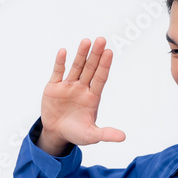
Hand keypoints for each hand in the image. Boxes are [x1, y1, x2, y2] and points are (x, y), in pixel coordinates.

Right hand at [38, 37, 125, 154]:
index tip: (109, 52)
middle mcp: (82, 88)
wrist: (56, 133)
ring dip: (81, 54)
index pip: (100, 78)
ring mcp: (68, 86)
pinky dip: (60, 62)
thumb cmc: (76, 133)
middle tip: (101, 40)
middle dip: (95, 55)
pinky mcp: (54, 87)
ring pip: (76, 67)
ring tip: (86, 41)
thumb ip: (106, 134)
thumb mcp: (91, 135)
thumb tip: (123, 137)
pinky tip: (63, 52)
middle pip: (90, 68)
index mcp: (93, 97)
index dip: (105, 66)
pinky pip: (57, 72)